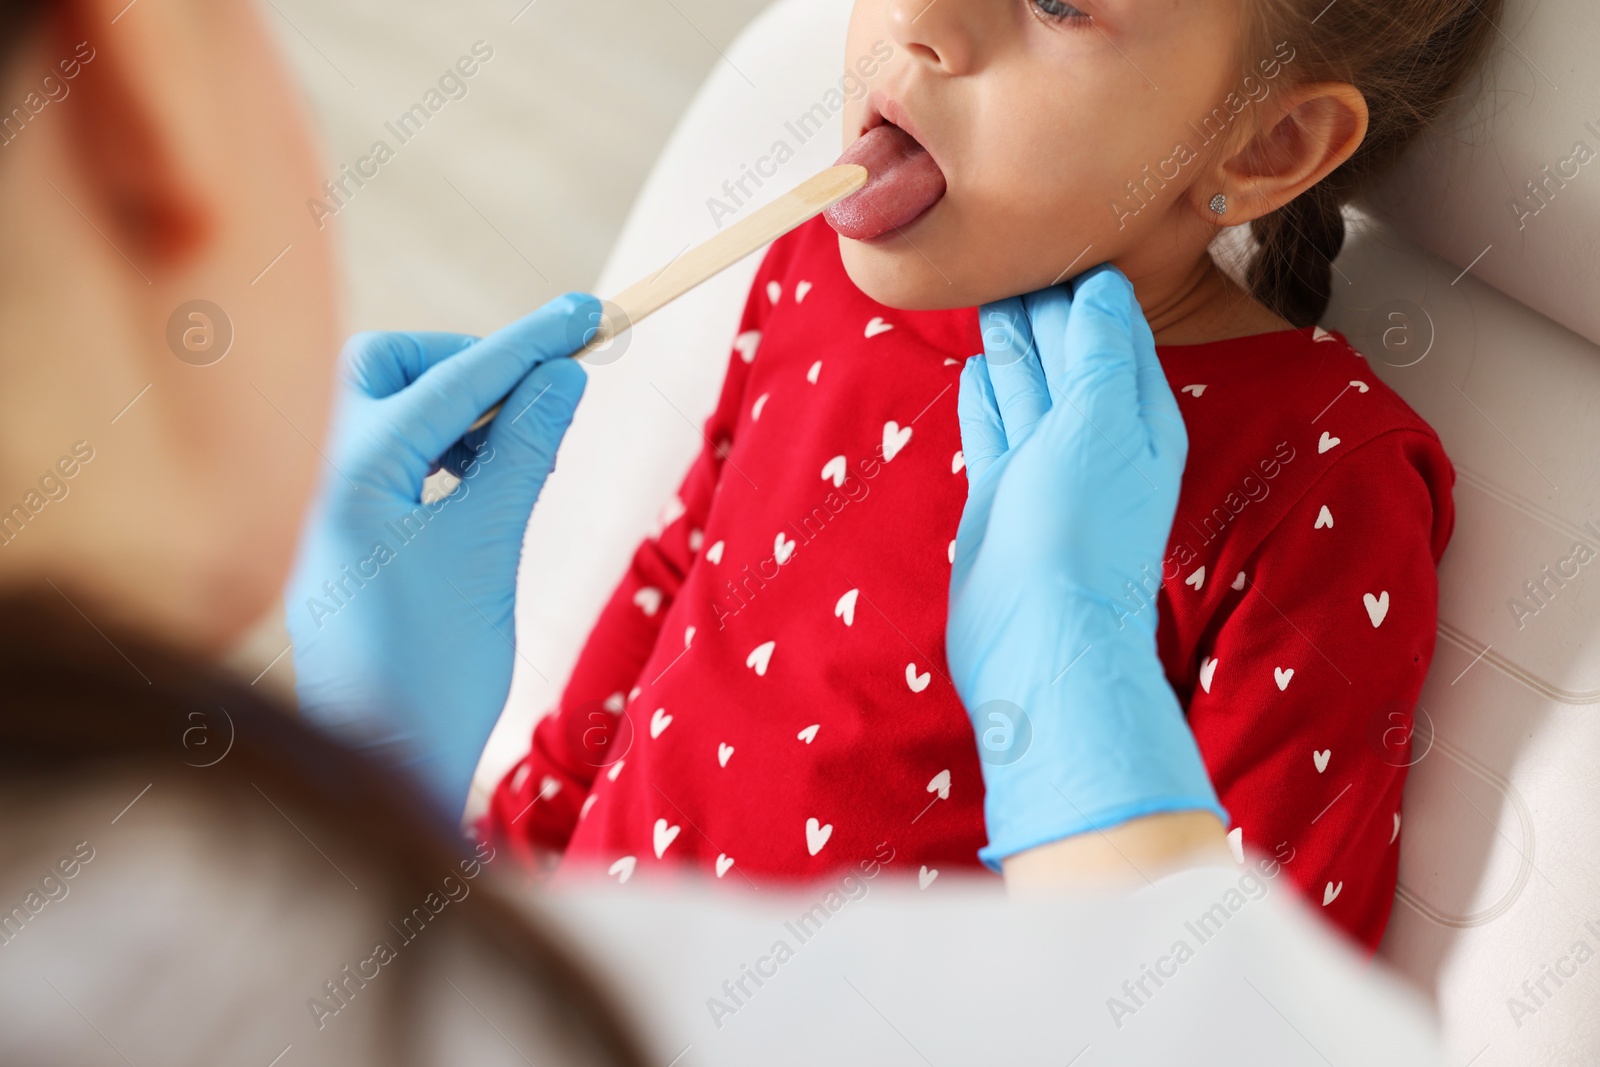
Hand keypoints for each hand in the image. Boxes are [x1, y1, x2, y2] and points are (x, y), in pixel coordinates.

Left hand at [285, 293, 598, 817]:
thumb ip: (522, 453)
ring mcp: (320, 510)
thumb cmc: (433, 668)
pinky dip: (438, 456)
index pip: (448, 382)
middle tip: (531, 398)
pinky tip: (482, 488)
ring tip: (519, 456)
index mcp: (347, 477)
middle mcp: (316, 481)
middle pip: (384, 371)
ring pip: (384, 415)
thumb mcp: (489, 548)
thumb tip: (560, 379)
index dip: (525, 346)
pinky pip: (385, 461)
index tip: (586, 315)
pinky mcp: (338, 540)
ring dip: (455, 415)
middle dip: (461, 368)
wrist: (386, 767)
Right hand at [948, 266, 1226, 870]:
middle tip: (1012, 246)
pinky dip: (987, 394)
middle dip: (1044, 303)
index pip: (1111, 327)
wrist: (1041, 640)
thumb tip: (1102, 284)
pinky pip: (995, 426)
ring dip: (1012, 340)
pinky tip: (976, 370)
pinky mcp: (1002, 496)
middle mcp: (1094, 436)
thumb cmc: (1081, 532)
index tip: (1054, 229)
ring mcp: (1045, 468)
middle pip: (1067, 350)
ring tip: (991, 291)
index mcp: (1136, 414)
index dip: (1083, 281)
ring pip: (1027, 384)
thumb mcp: (1102, 421)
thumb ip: (1100, 350)